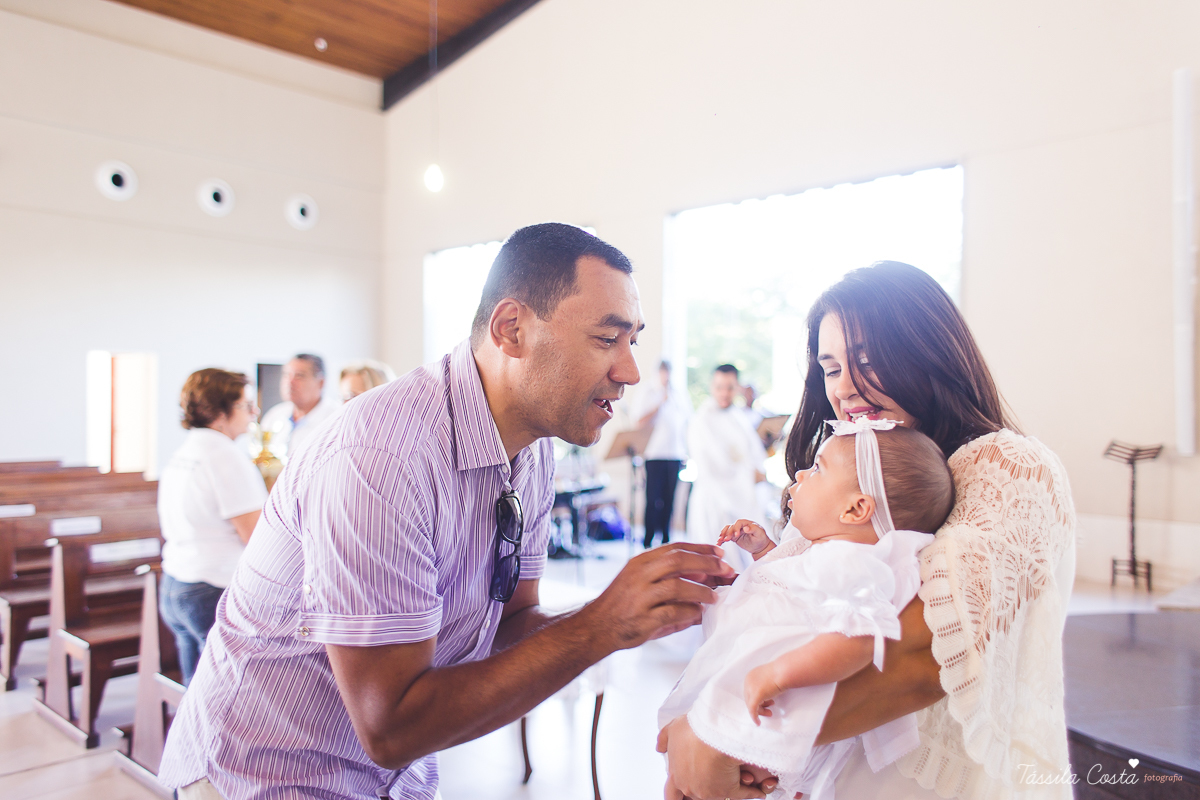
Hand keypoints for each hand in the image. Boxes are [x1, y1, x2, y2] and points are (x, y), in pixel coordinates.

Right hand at [583, 543, 734, 651]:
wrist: (595, 627)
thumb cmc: (623, 604)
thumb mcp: (640, 581)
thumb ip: (669, 577)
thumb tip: (707, 579)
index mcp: (640, 562)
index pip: (674, 548)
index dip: (700, 549)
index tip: (720, 553)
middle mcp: (639, 575)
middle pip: (678, 561)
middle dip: (706, 564)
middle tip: (726, 570)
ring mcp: (640, 597)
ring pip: (678, 587)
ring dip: (701, 591)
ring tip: (715, 597)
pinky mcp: (643, 619)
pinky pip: (673, 613)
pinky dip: (689, 612)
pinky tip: (699, 614)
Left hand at [657, 716, 770, 799]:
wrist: (716, 732)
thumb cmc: (695, 729)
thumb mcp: (673, 728)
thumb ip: (664, 739)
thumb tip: (660, 748)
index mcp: (676, 775)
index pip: (672, 794)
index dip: (678, 794)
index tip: (683, 794)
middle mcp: (691, 787)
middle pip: (693, 797)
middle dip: (703, 790)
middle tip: (712, 780)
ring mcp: (710, 792)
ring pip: (718, 795)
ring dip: (728, 785)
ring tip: (739, 773)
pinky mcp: (729, 792)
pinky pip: (743, 794)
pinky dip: (752, 790)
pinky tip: (758, 788)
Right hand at [717, 519, 771, 554]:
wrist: (760, 546)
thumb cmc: (761, 538)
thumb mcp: (760, 533)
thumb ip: (753, 529)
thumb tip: (746, 528)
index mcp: (746, 523)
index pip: (738, 523)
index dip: (736, 528)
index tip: (736, 535)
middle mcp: (740, 526)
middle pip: (731, 527)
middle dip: (728, 533)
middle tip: (727, 539)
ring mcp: (736, 531)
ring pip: (727, 530)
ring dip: (723, 535)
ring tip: (720, 540)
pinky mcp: (734, 537)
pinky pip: (726, 537)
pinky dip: (722, 539)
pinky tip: (719, 543)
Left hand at [743, 663, 782, 724]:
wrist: (784, 671)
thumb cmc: (781, 673)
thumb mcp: (769, 679)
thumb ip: (764, 686)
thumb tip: (765, 696)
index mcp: (750, 676)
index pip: (750, 692)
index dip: (758, 699)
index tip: (768, 703)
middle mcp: (748, 682)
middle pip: (750, 699)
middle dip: (760, 706)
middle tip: (769, 711)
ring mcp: (750, 688)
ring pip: (751, 705)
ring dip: (760, 711)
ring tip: (770, 713)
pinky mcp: (755, 696)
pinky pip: (752, 710)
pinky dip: (754, 717)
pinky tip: (758, 723)